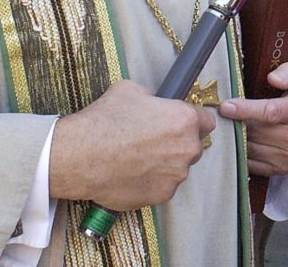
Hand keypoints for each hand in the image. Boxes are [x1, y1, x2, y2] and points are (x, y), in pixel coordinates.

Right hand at [49, 80, 214, 209]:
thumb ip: (154, 98)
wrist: (80, 155)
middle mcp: (187, 149)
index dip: (192, 120)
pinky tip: (131, 173)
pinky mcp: (161, 195)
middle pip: (193, 145)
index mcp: (185, 120)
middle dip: (178, 143)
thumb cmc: (105, 121)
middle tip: (153, 141)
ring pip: (178, 168)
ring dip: (165, 163)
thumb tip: (156, 103)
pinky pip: (163, 186)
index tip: (180, 123)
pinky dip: (151, 181)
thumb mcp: (132, 90)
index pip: (207, 121)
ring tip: (137, 158)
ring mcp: (175, 175)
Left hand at [219, 61, 287, 175]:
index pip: (269, 112)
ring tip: (233, 126)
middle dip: (236, 122)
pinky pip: (250, 162)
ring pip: (249, 147)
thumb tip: (273, 78)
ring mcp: (287, 155)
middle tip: (224, 115)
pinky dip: (241, 152)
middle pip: (254, 131)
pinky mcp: (279, 168)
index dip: (245, 110)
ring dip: (237, 137)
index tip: (225, 106)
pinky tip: (241, 140)